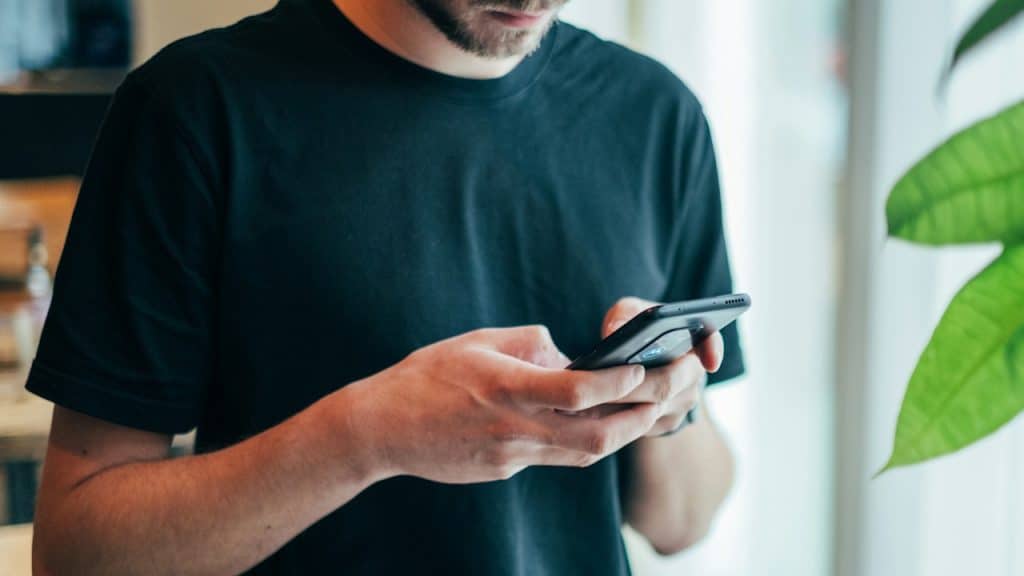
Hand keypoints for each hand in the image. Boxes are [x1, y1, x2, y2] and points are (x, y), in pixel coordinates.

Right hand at [339, 326, 661, 483]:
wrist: (382, 428)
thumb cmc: (426, 375)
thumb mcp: (478, 341)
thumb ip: (529, 344)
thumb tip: (567, 353)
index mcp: (508, 388)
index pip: (579, 391)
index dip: (619, 382)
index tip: (644, 366)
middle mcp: (516, 428)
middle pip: (597, 437)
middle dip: (641, 417)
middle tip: (670, 393)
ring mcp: (511, 456)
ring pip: (584, 455)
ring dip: (622, 434)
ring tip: (648, 410)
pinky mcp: (505, 470)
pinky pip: (556, 458)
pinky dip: (583, 441)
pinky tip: (596, 424)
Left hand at [593, 297, 723, 436]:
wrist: (636, 362)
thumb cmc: (634, 330)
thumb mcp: (629, 313)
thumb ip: (624, 315)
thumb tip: (614, 332)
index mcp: (692, 340)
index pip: (710, 341)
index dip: (713, 351)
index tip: (710, 362)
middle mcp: (693, 373)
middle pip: (668, 383)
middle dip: (634, 383)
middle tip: (601, 382)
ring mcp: (682, 402)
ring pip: (653, 408)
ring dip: (622, 403)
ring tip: (589, 396)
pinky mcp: (666, 424)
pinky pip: (643, 425)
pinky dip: (618, 418)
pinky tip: (594, 411)